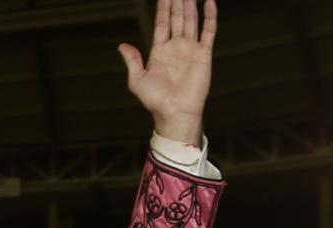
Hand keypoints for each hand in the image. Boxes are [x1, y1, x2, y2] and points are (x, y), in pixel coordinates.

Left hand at [117, 0, 215, 144]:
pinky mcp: (204, 54)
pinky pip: (208, 32)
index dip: (163, 9)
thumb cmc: (155, 100)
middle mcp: (176, 47)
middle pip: (177, 19)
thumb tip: (122, 46)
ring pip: (191, 21)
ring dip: (191, 5)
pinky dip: (210, 17)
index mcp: (159, 52)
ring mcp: (190, 49)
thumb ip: (132, 61)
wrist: (174, 112)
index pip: (162, 24)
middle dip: (177, 3)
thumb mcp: (137, 80)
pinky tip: (208, 3)